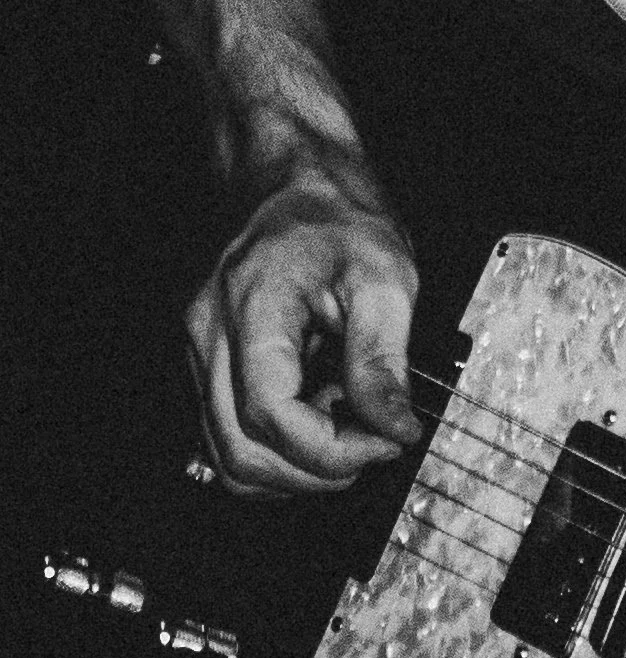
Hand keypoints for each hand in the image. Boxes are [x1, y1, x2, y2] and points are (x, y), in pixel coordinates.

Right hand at [184, 156, 421, 495]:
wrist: (299, 187)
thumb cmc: (339, 219)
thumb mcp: (385, 278)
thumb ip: (383, 361)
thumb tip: (394, 429)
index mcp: (251, 303)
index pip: (270, 411)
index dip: (329, 447)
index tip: (383, 444)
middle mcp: (208, 331)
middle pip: (238, 447)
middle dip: (313, 470)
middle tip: (373, 450)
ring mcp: (198, 349)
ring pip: (226, 452)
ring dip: (292, 467)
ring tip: (348, 433)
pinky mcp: (206, 362)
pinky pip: (227, 431)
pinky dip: (275, 448)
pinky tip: (319, 421)